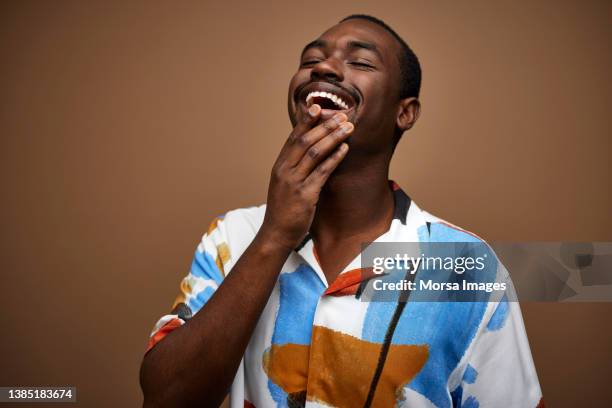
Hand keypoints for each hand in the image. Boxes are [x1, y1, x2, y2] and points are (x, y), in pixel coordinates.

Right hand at [259, 104, 353, 250]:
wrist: (276, 234)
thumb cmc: (283, 209)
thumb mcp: (284, 184)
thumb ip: (294, 167)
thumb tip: (310, 152)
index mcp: (279, 165)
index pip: (293, 137)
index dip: (306, 121)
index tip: (318, 106)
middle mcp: (284, 170)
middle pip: (305, 140)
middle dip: (325, 125)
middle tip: (343, 115)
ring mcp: (294, 182)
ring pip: (315, 152)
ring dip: (333, 137)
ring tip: (348, 128)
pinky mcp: (305, 195)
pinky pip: (322, 172)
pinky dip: (334, 158)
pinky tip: (345, 150)